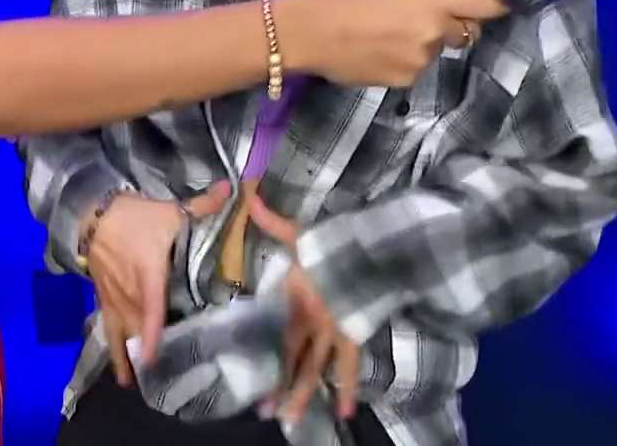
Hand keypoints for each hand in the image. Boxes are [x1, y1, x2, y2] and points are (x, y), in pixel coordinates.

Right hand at [87, 183, 230, 385]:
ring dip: (131, 359)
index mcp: (148, 274)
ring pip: (124, 335)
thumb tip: (233, 190)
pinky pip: (110, 332)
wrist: (95, 216)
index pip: (151, 307)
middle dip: (149, 353)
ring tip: (140, 386)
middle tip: (168, 379)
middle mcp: (130, 294)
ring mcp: (116, 301)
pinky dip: (117, 354)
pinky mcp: (106, 302)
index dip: (153, 332)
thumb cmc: (136, 218)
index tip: (153, 358)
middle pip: (140, 328)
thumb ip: (203, 207)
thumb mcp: (171, 212)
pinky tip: (123, 376)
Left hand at [249, 198, 359, 422]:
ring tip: (289, 420)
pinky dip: (347, 389)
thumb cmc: (335, 242)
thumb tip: (249, 196)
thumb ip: (273, 221)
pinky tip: (344, 413)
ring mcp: (332, 330)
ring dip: (301, 394)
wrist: (372, 249)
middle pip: (290, 358)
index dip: (260, 353)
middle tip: (262, 412)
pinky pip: (349, 365)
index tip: (244, 371)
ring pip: (314, 368)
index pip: (273, 332)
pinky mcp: (352, 334)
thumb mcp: (301, 233)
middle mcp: (310, 320)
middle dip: (277, 385)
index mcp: (294, 298)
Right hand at [279, 0, 506, 87]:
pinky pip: (418, 67)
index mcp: (434, 1)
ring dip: (427, 41)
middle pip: (466, 30)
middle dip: (454, 22)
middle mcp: (435, 33)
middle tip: (423, 12)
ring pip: (438, 50)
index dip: (499, 3)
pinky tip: (381, 49)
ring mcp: (422, 61)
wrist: (313, 33)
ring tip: (391, 31)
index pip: (485, 5)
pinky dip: (408, 59)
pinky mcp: (407, 81)